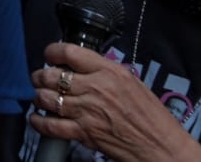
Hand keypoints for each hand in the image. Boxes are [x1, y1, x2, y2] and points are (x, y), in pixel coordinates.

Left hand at [29, 43, 200, 161]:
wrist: (163, 148)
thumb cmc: (153, 118)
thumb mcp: (132, 83)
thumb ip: (104, 72)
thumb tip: (80, 66)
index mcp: (109, 72)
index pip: (69, 52)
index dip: (53, 52)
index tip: (49, 56)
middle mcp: (95, 88)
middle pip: (50, 75)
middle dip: (40, 77)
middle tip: (41, 79)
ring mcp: (87, 111)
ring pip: (46, 98)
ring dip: (39, 97)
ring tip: (42, 98)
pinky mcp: (84, 133)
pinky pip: (49, 125)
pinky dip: (38, 121)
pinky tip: (38, 118)